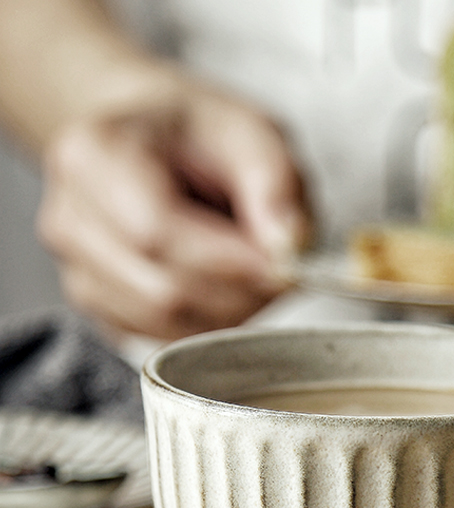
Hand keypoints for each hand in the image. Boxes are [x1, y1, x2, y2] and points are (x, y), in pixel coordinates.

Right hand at [37, 79, 311, 339]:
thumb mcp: (252, 131)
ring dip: (229, 309)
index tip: (283, 262)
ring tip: (254, 268)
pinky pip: (164, 336)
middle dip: (238, 290)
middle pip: (163, 288)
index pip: (156, 232)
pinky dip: (209, 321)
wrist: (156, 143)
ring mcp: (78, 268)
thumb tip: (287, 249)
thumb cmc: (200, 134)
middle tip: (282, 267)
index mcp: (95, 154)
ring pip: (166, 321)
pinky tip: (226, 285)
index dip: (229, 260)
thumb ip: (274, 183)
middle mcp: (71, 217)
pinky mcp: (100, 306)